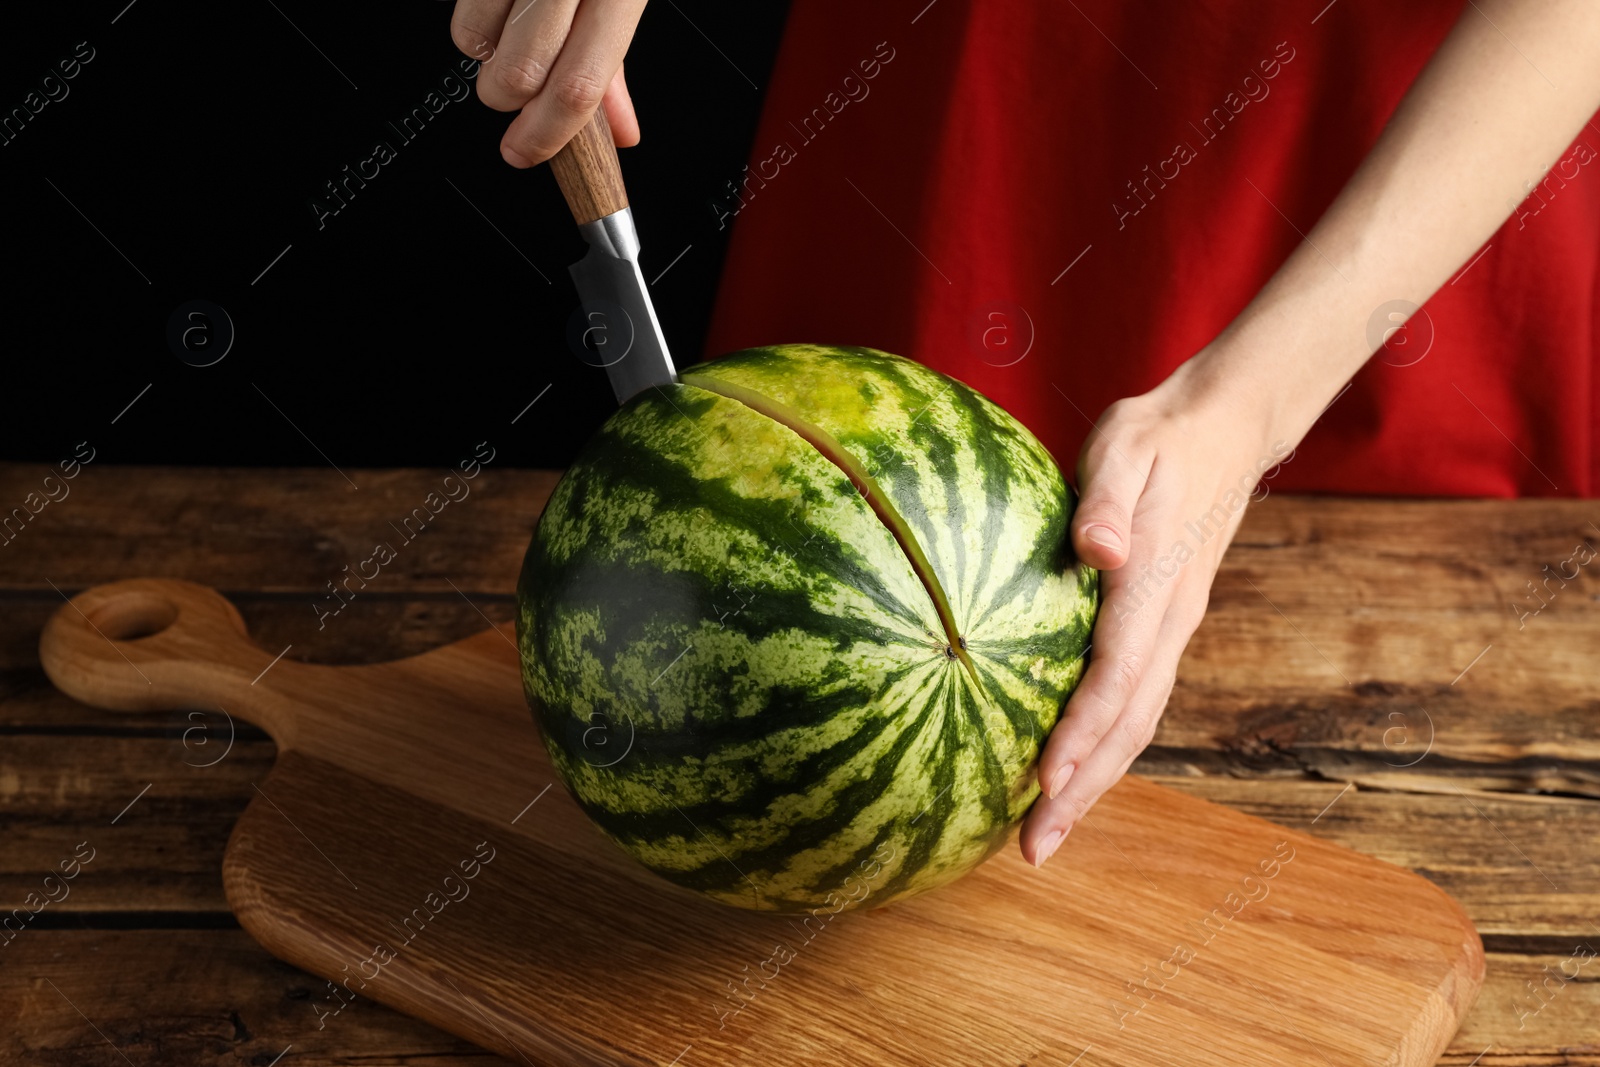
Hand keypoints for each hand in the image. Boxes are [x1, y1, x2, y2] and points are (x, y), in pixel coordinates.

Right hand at [451, 0, 646, 167]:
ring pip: (478, 43)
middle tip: (522, 87)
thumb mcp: (622, 5)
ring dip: (487, 58)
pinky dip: (474, 27)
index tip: (525, 153)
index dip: (546, 134)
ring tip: (510, 38)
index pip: (576, 87)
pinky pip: (462, 14)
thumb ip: (615, 70)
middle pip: (518, 75)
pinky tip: (499, 13)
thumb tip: (619, 133)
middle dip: (509, 100)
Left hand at [1021, 356, 1285, 865]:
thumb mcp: (1126, 445)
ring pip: (1135, 724)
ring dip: (1093, 783)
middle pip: (1129, 724)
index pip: (1116, 674)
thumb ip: (1107, 499)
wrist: (1221, 431)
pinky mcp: (1160, 628)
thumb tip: (1095, 550)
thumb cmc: (1158, 435)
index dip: (1081, 732)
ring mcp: (1170, 630)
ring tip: (1045, 833)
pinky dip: (1102, 748)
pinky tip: (1068, 772)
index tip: (1044, 780)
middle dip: (1083, 789)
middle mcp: (1169, 620)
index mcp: (1154, 583)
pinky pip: (1133, 703)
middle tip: (1033, 848)